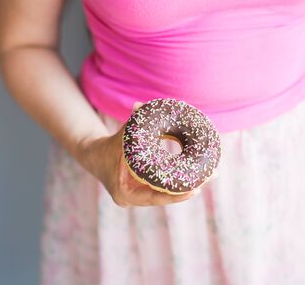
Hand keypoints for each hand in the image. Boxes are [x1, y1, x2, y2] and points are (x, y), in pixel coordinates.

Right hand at [75, 102, 201, 207]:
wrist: (92, 156)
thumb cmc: (107, 146)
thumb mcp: (121, 135)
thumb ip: (132, 122)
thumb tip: (142, 105)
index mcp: (126, 193)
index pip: (156, 198)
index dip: (177, 195)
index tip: (197, 190)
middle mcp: (133, 199)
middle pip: (167, 198)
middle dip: (191, 188)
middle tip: (212, 175)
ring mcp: (138, 198)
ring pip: (167, 195)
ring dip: (189, 186)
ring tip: (211, 175)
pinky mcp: (143, 192)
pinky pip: (164, 190)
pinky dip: (179, 184)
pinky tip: (198, 176)